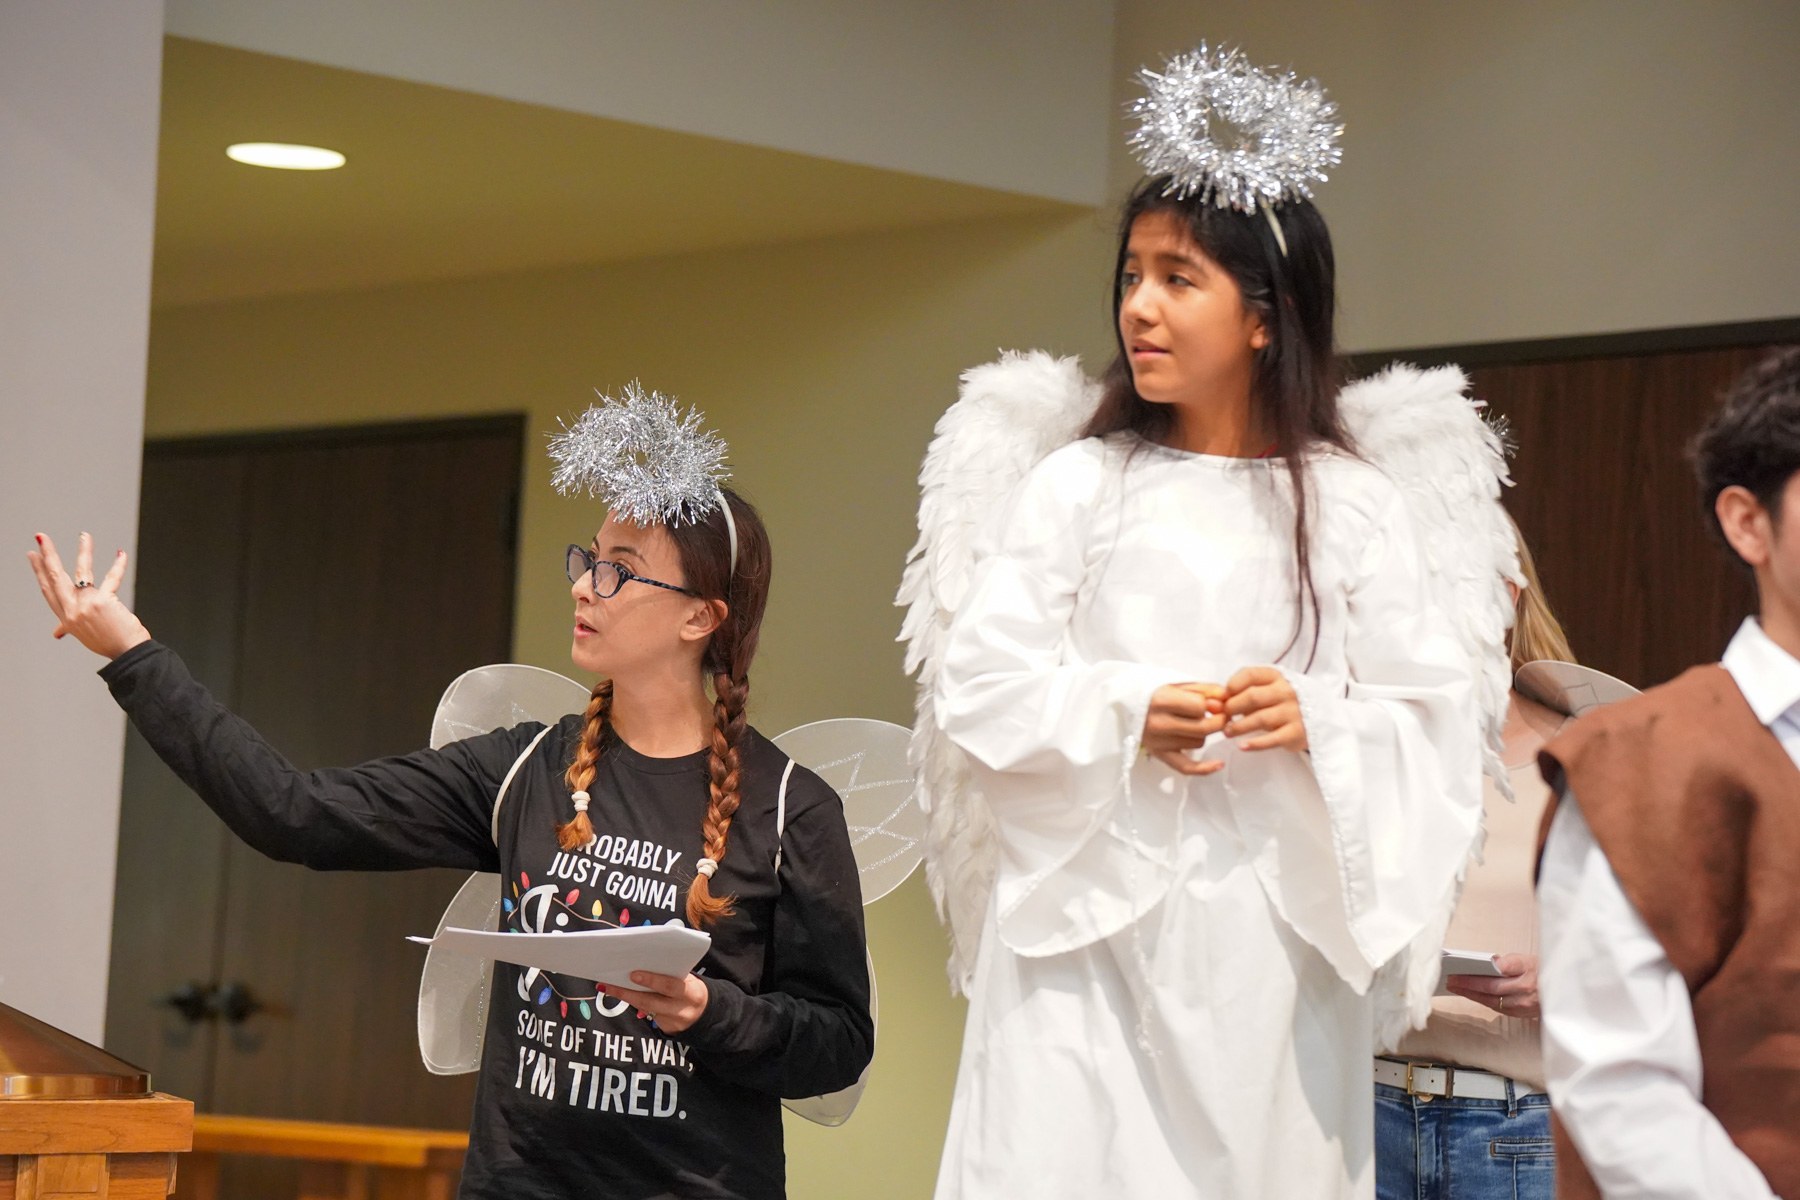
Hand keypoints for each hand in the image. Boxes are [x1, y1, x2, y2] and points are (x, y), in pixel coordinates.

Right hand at [25, 532, 150, 659]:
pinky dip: (118, 566)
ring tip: (84, 536)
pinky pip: (111, 578)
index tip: (34, 556)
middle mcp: (72, 611)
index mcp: (66, 617)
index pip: (48, 590)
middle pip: (55, 578)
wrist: (126, 653)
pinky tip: (120, 554)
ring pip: (81, 571)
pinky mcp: (103, 601)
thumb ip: (68, 627)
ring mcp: (85, 605)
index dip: (40, 572)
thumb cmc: (107, 642)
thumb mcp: (82, 635)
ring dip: (84, 551)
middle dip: (47, 555)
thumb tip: (57, 632)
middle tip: (41, 538)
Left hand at [599, 971, 709, 1033]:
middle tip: (608, 985)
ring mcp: (673, 1023)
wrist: (705, 1014)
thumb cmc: (691, 989)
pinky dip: (635, 1004)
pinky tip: (623, 995)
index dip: (651, 980)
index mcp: (691, 993)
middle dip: (627, 993)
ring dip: (626, 997)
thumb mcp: (689, 980)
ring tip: (607, 987)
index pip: (669, 986)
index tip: (633, 974)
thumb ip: (671, 975)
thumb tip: (642, 965)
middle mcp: (681, 1010)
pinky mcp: (666, 1030)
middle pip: (650, 1002)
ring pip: (645, 1009)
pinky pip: (648, 1015)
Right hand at [1142, 682, 1226, 775]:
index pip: (1200, 706)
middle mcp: (1158, 723)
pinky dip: (1205, 768)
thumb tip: (1225, 702)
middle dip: (1217, 720)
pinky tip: (1220, 764)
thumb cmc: (1153, 692)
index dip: (1210, 703)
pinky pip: (1186, 767)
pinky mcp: (1159, 754)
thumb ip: (1204, 690)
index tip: (1210, 700)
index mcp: (1161, 700)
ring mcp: (1158, 742)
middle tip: (1219, 715)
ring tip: (1190, 722)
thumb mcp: (1177, 683)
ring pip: (1199, 743)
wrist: (1124, 705)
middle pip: (1203, 728)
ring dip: (1202, 733)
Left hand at [1221, 666, 1307, 752]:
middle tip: (1222, 718)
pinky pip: (1272, 739)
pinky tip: (1242, 746)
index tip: (1223, 698)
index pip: (1249, 675)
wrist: (1321, 717)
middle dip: (1232, 708)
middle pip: (1252, 697)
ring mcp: (1294, 712)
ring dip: (1239, 727)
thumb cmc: (1282, 702)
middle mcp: (1287, 692)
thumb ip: (1243, 693)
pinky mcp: (1297, 733)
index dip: (1231, 686)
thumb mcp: (1267, 690)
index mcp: (1277, 677)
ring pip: (1260, 718)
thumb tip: (1213, 703)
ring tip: (1227, 732)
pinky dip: (1255, 744)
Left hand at [1446, 953, 1539, 1019]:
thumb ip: (1510, 962)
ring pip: (1492, 1000)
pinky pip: (1498, 1007)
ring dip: (1472, 994)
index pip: (1502, 969)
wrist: (1565, 992)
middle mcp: (1527, 989)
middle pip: (1492, 988)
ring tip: (1455, 987)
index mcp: (1530, 970)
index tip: (1463, 966)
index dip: (1482, 968)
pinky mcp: (1522, 1013)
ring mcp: (1525, 1004)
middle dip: (1468, 984)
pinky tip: (1472, 995)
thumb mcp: (1531, 959)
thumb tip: (1490, 964)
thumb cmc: (1545, 971)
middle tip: (1450, 979)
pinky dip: (1483, 1000)